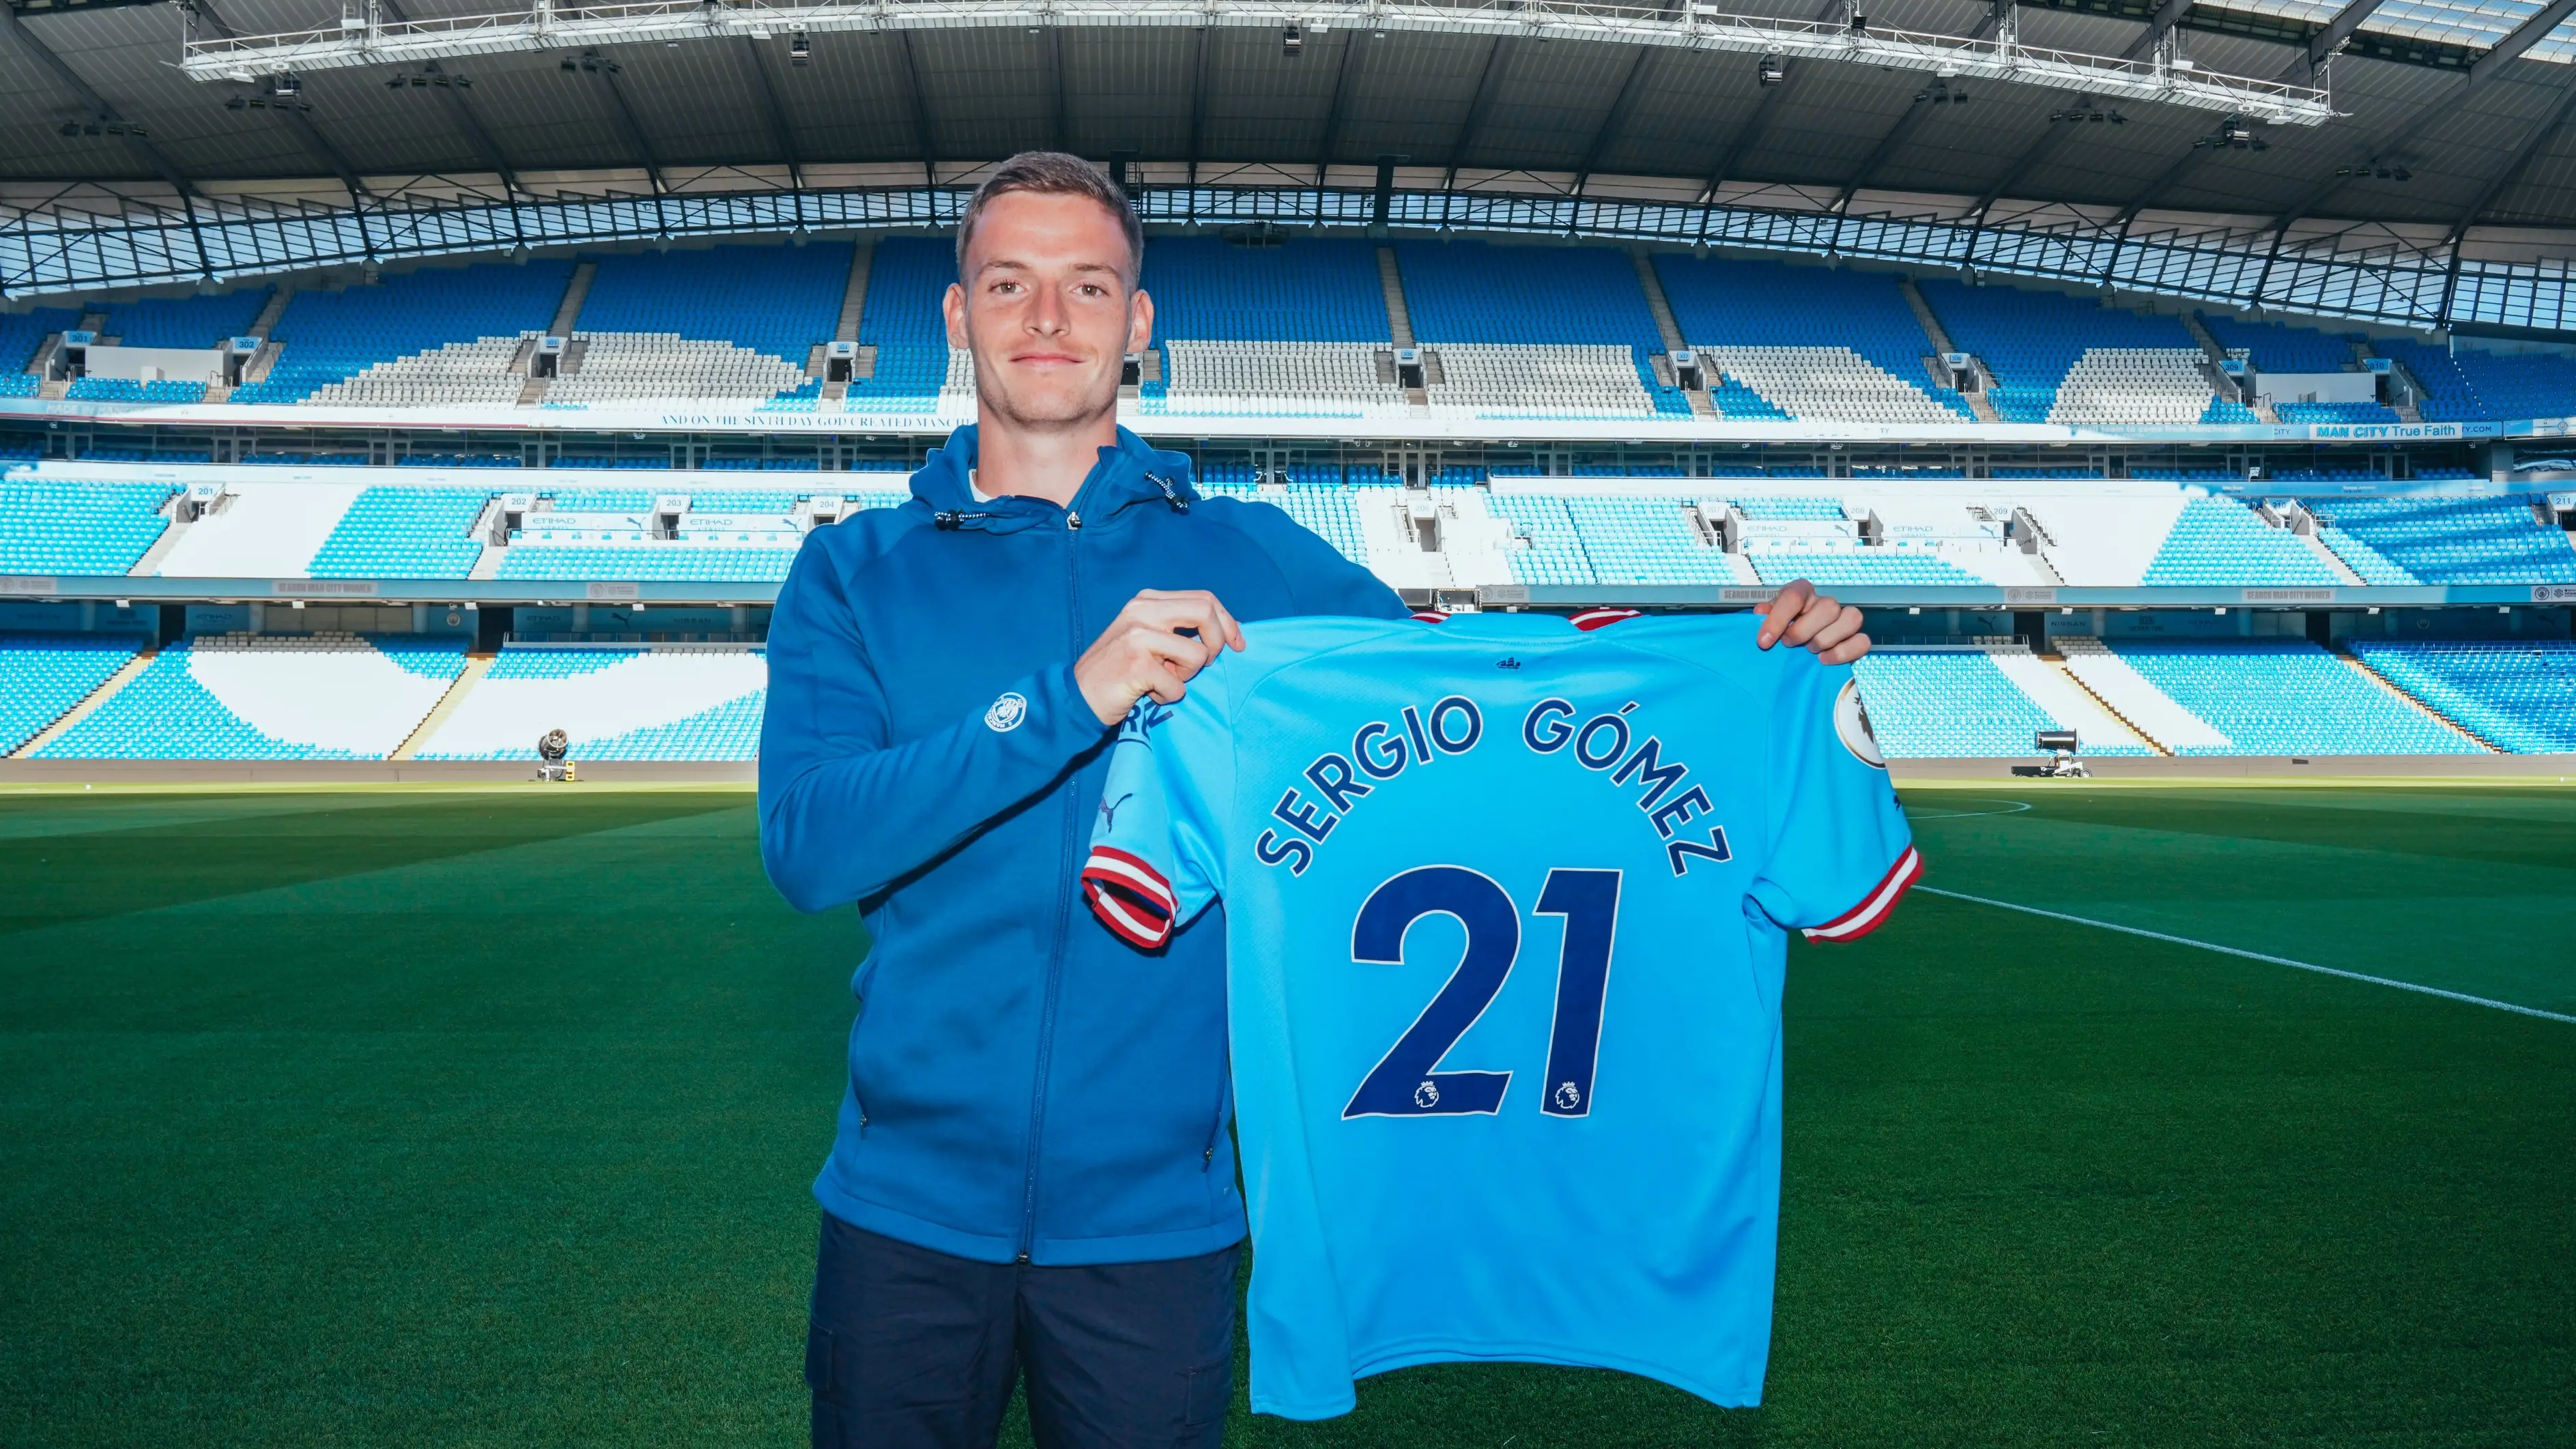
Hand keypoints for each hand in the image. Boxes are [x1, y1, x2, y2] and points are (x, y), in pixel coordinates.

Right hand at [1074, 589, 1246, 725]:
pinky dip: (1168, 696)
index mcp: (1147, 600)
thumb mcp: (1145, 635)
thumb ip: (1177, 626)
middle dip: (1217, 642)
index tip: (1237, 643)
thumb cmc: (1118, 669)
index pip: (1204, 598)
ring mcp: (1138, 636)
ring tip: (1163, 681)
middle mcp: (1142, 611)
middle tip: (1205, 664)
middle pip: (1206, 612)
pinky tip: (1147, 693)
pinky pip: (1178, 685)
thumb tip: (1227, 629)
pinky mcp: (1137, 664)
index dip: (1227, 621)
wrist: (1077, 694)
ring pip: (1197, 654)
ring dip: (1187, 676)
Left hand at [1754, 579, 1869, 664]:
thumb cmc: (1779, 630)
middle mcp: (1825, 602)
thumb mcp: (1766, 621)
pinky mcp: (1855, 639)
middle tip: (1789, 643)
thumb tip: (1761, 612)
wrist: (1792, 647)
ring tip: (1809, 650)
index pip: (1794, 596)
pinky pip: (1862, 642)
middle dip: (1804, 630)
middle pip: (1829, 606)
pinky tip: (1824, 659)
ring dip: (1826, 639)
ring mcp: (1843, 619)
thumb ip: (1763, 617)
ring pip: (1852, 618)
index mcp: (1802, 592)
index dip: (1778, 619)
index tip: (1764, 641)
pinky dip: (1843, 653)